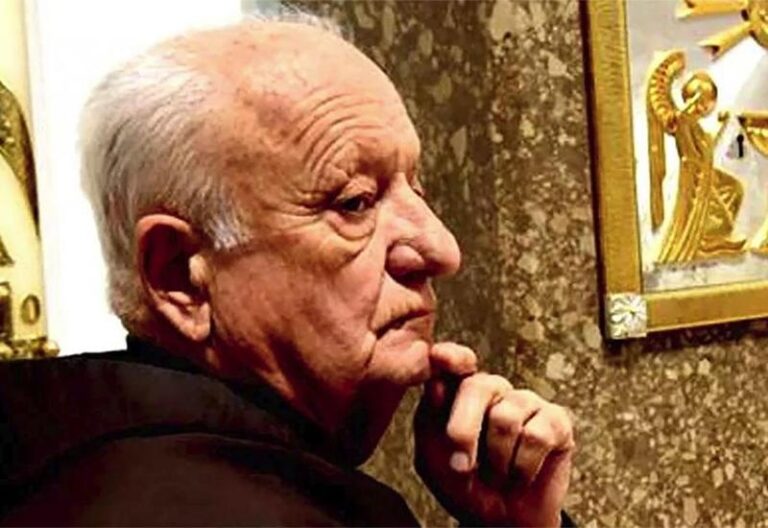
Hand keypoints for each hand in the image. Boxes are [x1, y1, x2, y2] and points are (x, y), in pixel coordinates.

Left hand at [414, 343, 574, 526]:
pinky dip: (523, 467)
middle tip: (461, 466)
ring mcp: (526, 401)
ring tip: (497, 472)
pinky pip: (536, 436)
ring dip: (496, 460)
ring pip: (506, 418)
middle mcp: (494, 389)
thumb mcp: (432, 458)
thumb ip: (430, 421)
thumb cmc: (464, 484)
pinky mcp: (557, 421)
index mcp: (458, 390)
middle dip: (464, 430)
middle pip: (479, 386)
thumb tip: (436, 385)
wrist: (500, 522)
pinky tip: (521, 473)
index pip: (454, 362)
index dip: (450, 357)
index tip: (439, 356)